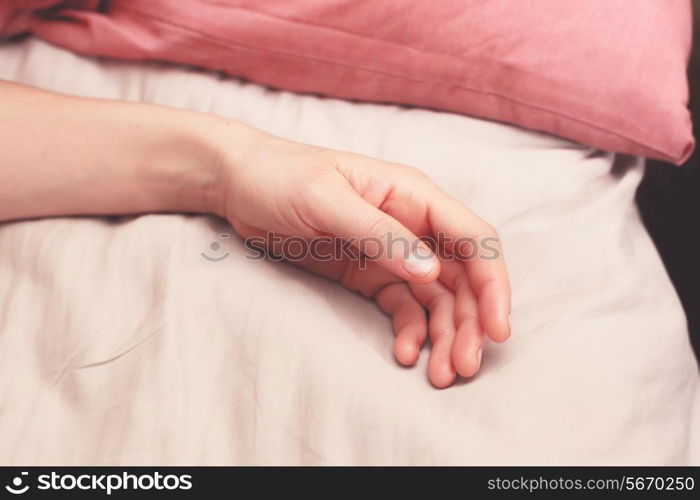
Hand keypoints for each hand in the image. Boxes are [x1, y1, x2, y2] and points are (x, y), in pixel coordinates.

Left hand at [209, 129, 510, 386]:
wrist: (241, 185)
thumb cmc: (282, 176)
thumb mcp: (326, 199)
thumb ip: (379, 233)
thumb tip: (431, 271)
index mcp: (413, 195)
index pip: (473, 239)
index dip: (493, 284)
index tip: (498, 329)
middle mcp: (412, 225)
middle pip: (462, 278)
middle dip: (470, 323)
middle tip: (462, 368)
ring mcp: (392, 252)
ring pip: (437, 299)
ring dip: (444, 336)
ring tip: (439, 375)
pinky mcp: (370, 274)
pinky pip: (403, 308)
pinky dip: (411, 332)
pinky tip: (405, 354)